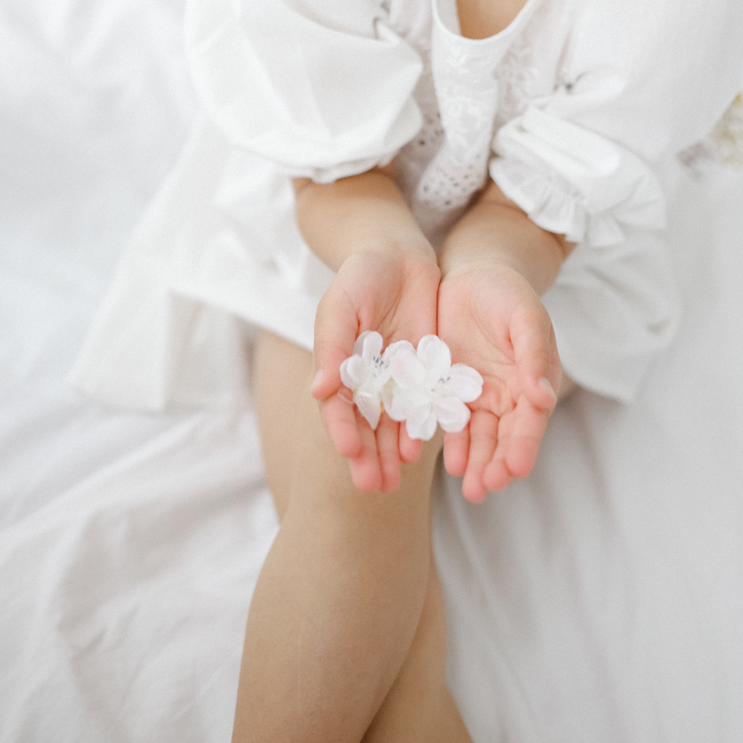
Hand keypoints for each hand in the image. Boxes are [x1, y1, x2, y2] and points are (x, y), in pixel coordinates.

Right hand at [310, 247, 440, 492]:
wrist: (399, 255)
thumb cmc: (360, 276)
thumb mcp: (342, 304)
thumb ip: (332, 344)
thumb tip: (318, 388)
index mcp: (339, 367)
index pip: (337, 408)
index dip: (342, 431)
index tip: (349, 452)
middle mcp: (366, 380)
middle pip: (365, 427)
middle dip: (368, 458)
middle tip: (374, 487)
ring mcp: (396, 378)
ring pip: (392, 425)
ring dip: (391, 453)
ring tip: (396, 481)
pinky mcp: (424, 370)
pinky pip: (422, 405)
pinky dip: (420, 427)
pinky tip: (422, 447)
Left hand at [437, 261, 561, 502]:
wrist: (473, 273)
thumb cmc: (508, 292)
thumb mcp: (524, 317)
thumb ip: (534, 354)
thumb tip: (543, 396)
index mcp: (533, 379)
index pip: (530, 421)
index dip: (523, 446)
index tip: (514, 470)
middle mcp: (509, 394)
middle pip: (504, 438)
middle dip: (496, 464)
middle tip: (484, 488)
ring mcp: (478, 394)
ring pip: (478, 436)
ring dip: (475, 462)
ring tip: (468, 486)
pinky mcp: (450, 388)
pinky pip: (449, 419)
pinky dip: (450, 441)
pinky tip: (447, 460)